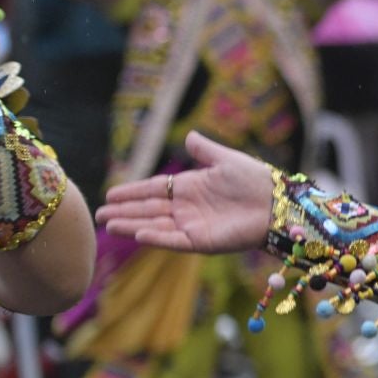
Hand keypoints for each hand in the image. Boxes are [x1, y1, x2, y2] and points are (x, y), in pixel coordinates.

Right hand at [96, 132, 274, 253]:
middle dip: (124, 212)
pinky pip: (175, 241)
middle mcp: (188, 208)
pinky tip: (138, 234)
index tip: (110, 194)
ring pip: (156, 226)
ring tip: (109, 225)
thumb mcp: (226, 160)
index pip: (154, 190)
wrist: (278, 203)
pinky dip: (157, 238)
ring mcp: (194, 226)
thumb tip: (189, 135)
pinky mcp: (203, 242)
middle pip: (149, 210)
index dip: (132, 192)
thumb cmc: (256, 180)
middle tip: (99, 215)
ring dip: (133, 225)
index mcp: (191, 188)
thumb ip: (205, 151)